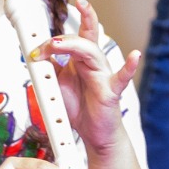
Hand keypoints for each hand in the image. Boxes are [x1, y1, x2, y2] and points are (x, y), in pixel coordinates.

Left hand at [29, 0, 139, 156]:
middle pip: (83, 40)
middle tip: (47, 40)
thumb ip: (49, 68)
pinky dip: (129, 67)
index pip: (70, 38)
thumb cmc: (79, 107)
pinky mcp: (112, 91)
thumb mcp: (57, 84)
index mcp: (80, 59)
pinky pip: (122, 78)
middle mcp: (93, 62)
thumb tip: (35, 53)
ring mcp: (104, 75)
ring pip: (93, 52)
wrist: (92, 133)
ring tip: (56, 45)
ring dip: (75, 45)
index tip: (34, 50)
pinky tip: (135, 56)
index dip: (52, 40)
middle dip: (65, 36)